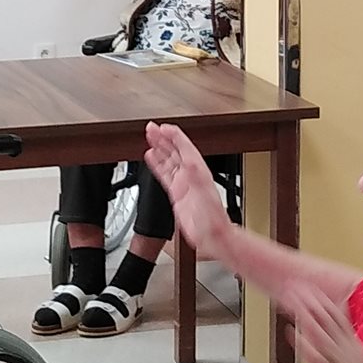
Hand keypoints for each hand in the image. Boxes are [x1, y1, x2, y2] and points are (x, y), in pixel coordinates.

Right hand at [143, 123, 234, 259]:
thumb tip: (188, 161)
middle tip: (151, 128)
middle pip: (175, 150)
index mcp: (199, 170)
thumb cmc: (212, 217)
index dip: (174, 135)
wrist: (212, 235)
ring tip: (150, 137)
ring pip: (169, 160)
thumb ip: (195, 176)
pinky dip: (157, 164)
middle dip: (163, 138)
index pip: (185, 146)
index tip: (163, 127)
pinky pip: (165, 174)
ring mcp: (184, 183)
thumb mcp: (204, 193)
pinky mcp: (177, 193)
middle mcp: (191, 174)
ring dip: (159, 148)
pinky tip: (151, 157)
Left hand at [287, 278, 362, 362]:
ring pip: (324, 340)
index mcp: (354, 351)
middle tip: (296, 285)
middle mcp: (351, 357)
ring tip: (294, 303)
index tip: (306, 283)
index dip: (322, 301)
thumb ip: (340, 345)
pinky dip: (308, 348)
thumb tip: (330, 324)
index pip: (339, 319)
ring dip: (309, 320)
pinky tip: (295, 335)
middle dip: (313, 304)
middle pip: (330, 325)